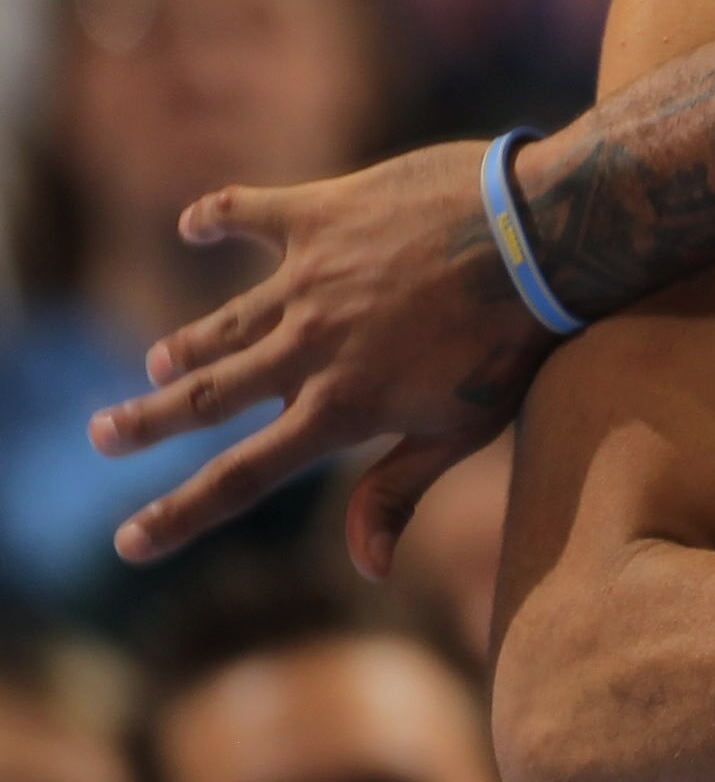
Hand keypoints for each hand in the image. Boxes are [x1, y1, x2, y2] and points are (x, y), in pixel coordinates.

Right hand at [91, 142, 557, 575]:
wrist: (544, 236)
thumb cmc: (516, 342)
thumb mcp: (464, 430)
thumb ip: (399, 490)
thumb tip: (368, 568)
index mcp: (341, 408)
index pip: (242, 476)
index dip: (180, 514)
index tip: (129, 544)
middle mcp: (309, 348)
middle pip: (206, 397)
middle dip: (146, 422)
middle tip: (103, 435)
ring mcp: (308, 280)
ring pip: (223, 323)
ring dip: (187, 346)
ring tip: (159, 363)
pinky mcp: (320, 214)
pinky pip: (248, 213)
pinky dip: (217, 218)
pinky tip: (192, 225)